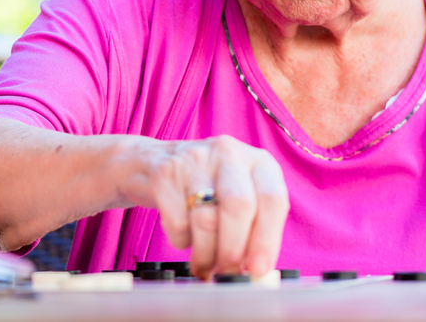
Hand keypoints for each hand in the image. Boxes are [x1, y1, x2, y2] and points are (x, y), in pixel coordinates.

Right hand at [125, 135, 288, 280]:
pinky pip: (177, 222)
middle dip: (233, 249)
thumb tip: (258, 272)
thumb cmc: (208, 187)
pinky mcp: (165, 174)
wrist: (153, 162)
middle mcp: (229, 154)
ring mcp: (195, 160)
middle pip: (239, 207)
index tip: (258, 269)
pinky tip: (184, 236)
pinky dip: (181, 241)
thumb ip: (254, 228)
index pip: (272, 199)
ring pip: (206, 219)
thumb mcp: (240, 195)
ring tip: (205, 265)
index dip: (267, 239)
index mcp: (258, 161)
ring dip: (206, 254)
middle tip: (228, 272)